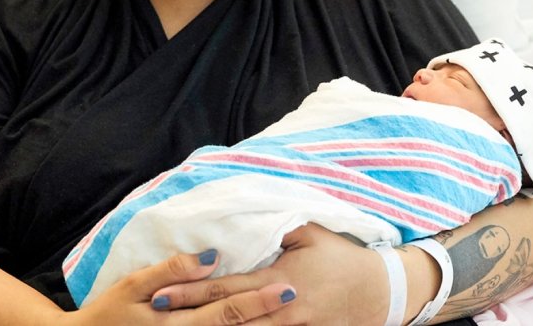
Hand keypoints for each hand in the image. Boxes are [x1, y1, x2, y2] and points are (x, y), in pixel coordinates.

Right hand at [68, 249, 297, 324]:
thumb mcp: (133, 286)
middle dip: (271, 318)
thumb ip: (171, 271)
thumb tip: (210, 256)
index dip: (259, 301)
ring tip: (293, 317)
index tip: (287, 287)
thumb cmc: (107, 314)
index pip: (228, 312)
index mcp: (178, 325)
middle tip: (301, 300)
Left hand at [151, 224, 391, 324]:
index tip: (160, 292)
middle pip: (225, 317)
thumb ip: (275, 226)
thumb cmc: (341, 258)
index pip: (224, 287)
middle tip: (153, 313)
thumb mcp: (311, 231)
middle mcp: (280, 310)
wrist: (378, 292)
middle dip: (188, 316)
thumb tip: (244, 216)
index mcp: (278, 279)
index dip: (190, 290)